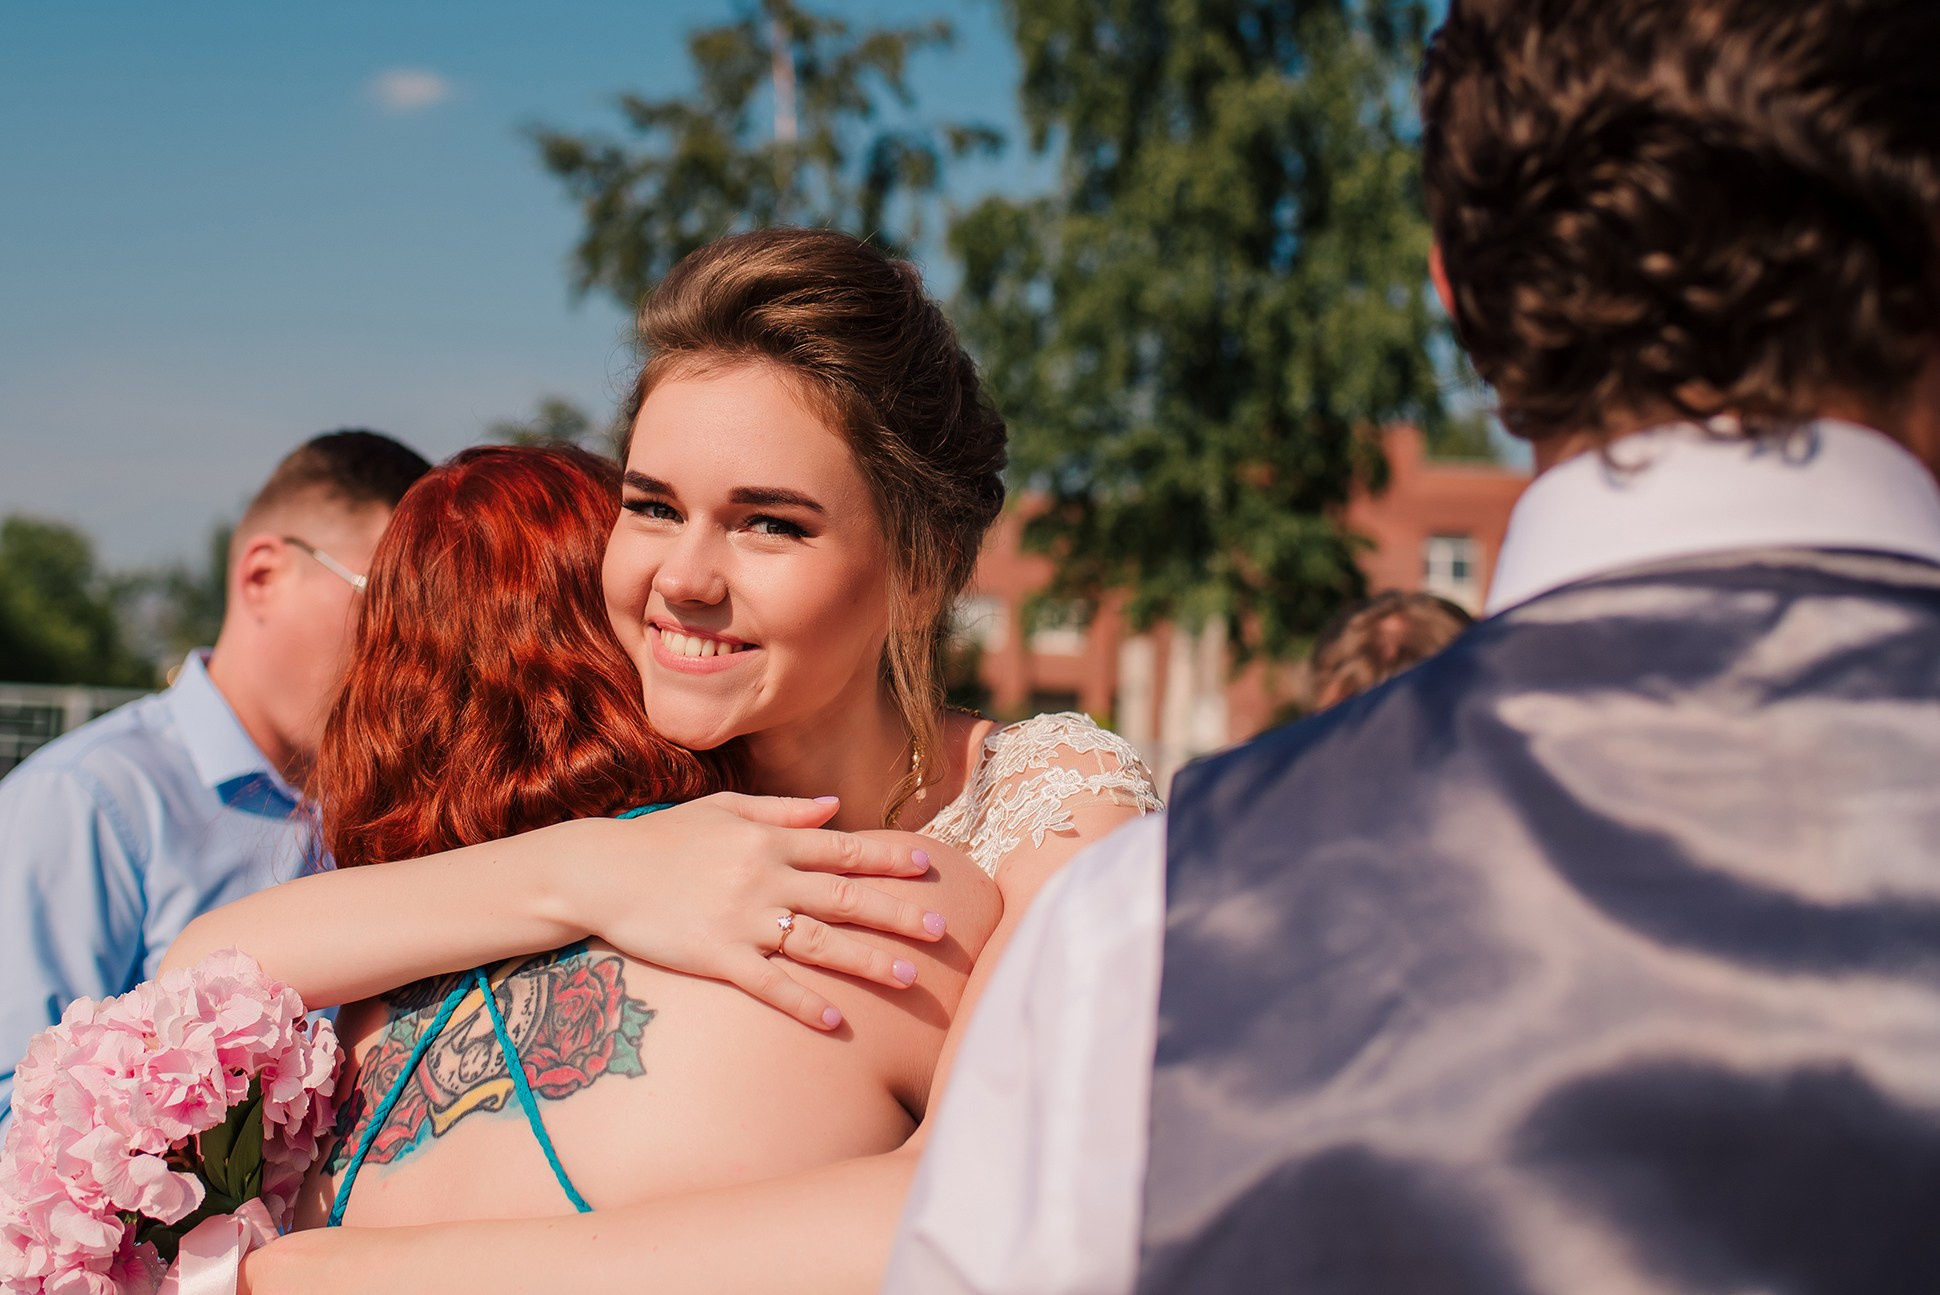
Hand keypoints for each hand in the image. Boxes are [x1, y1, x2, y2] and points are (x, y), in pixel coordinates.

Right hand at [576, 792, 946, 1029]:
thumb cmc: (662, 837)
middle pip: (844, 897)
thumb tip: (833, 806)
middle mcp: (763, 876)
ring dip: (866, 962)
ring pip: (818, 943)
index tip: (928, 865)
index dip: (888, 858)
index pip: (843, 849)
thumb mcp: (723, 808)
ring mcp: (740, 918)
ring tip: (908, 979)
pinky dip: (802, 1003)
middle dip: (896, 914)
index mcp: (768, 839)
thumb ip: (782, 808)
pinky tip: (835, 1022)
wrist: (599, 870)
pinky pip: (768, 984)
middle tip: (940, 930)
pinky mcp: (714, 956)